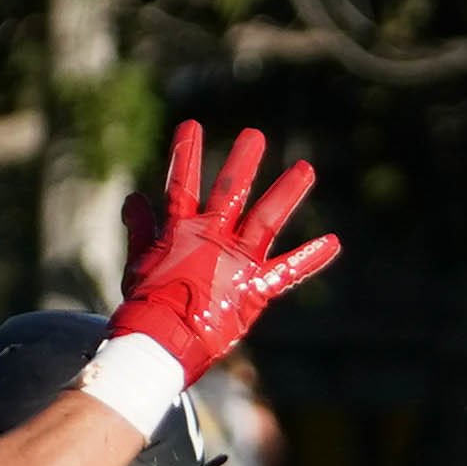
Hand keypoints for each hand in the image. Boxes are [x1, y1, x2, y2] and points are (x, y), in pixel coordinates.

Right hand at [110, 125, 339, 379]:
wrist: (161, 340)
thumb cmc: (146, 305)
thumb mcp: (139, 261)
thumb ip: (141, 228)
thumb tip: (132, 199)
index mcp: (181, 231)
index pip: (182, 184)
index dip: (185, 154)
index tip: (191, 125)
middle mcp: (212, 238)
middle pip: (230, 191)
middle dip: (242, 162)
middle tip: (254, 135)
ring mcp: (236, 261)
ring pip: (266, 217)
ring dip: (287, 192)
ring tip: (306, 169)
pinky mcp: (254, 288)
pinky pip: (287, 271)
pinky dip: (311, 257)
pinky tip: (333, 242)